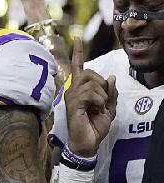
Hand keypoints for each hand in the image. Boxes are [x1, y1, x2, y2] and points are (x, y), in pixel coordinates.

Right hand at [63, 39, 117, 156]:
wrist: (87, 144)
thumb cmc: (94, 127)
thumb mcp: (109, 109)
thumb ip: (110, 93)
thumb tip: (111, 77)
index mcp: (79, 89)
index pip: (79, 67)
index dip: (78, 52)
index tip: (77, 38)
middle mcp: (72, 90)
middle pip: (89, 72)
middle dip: (102, 85)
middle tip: (103, 101)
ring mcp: (71, 96)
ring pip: (91, 83)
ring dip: (102, 96)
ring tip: (98, 108)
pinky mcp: (73, 104)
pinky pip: (90, 94)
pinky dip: (98, 102)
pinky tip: (94, 110)